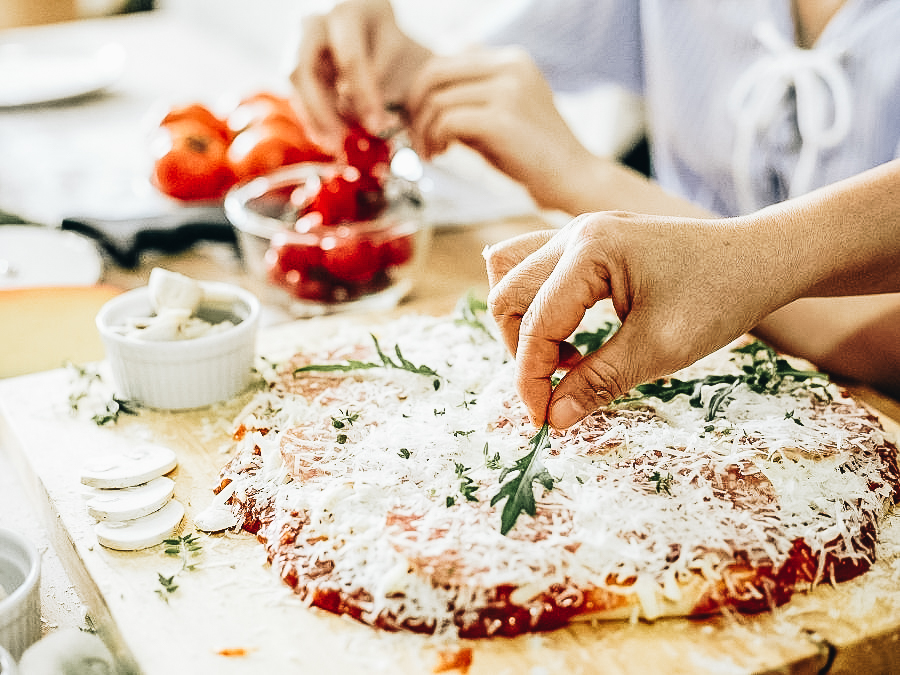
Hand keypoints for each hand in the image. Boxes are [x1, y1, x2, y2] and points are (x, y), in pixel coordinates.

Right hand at [289, 0, 431, 153]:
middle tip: (339, 142)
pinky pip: (296, 87)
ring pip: (294, 81)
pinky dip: (309, 112)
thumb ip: (381, 67)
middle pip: (304, 71)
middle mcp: (310, 22)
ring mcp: (296, 37)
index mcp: (342, 12)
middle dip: (321, 112)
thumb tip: (367, 109)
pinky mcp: (292, 54)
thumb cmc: (374, 16)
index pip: (351, 60)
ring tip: (332, 144)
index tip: (376, 125)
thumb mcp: (389, 32)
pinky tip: (323, 133)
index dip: (363, 97)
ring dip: (311, 116)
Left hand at [405, 46, 594, 210]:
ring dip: (424, 131)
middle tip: (416, 136)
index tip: (421, 121)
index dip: (423, 91)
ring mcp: (508, 90)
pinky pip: (447, 121)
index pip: (446, 61)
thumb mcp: (500, 115)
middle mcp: (510, 66)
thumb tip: (421, 102)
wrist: (573, 179)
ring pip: (437, 100)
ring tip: (432, 153)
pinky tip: (441, 156)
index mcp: (511, 60)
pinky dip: (435, 140)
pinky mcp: (503, 119)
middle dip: (415, 107)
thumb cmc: (533, 155)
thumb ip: (469, 101)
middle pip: (434, 73)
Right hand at [485, 212, 797, 428]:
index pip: (535, 323)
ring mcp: (580, 231)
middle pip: (508, 293)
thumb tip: (552, 418)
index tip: (542, 421)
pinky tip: (573, 334)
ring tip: (564, 358)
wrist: (761, 259)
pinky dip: (539, 304)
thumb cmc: (719, 297)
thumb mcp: (660, 348)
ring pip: (512, 272)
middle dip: (522, 351)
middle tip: (556, 389)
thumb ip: (599, 382)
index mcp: (589, 251)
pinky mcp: (589, 241)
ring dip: (523, 321)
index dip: (531, 379)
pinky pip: (537, 267)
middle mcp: (575, 232)